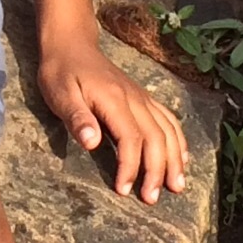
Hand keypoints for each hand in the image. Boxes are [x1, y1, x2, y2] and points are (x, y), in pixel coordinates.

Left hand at [39, 32, 189, 203]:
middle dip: (157, 171)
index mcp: (114, 99)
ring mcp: (142, 97)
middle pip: (155, 138)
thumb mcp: (59, 93)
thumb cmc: (61, 72)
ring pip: (168, 130)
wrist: (71, 44)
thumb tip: (91, 142)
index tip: (124, 191)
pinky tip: (182, 159)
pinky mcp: (144, 98)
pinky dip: (178, 141)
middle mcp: (135, 98)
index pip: (131, 138)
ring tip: (177, 187)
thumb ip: (76, 117)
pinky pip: (169, 120)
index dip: (130, 167)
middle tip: (151, 199)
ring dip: (174, 160)